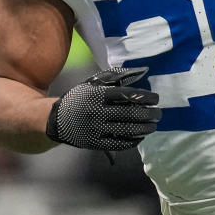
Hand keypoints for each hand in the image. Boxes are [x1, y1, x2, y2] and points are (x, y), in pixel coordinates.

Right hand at [46, 67, 160, 150]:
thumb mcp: (92, 83)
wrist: (55, 120)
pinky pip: (118, 143)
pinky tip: (140, 136)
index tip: (156, 98)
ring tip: (154, 126)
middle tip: (159, 114)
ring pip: (126, 129)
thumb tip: (141, 72)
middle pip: (129, 113)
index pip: (127, 95)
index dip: (144, 97)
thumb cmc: (79, 98)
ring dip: (144, 128)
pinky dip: (132, 140)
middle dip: (149, 114)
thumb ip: (115, 77)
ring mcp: (96, 129)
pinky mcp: (95, 143)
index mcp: (97, 94)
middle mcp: (97, 111)